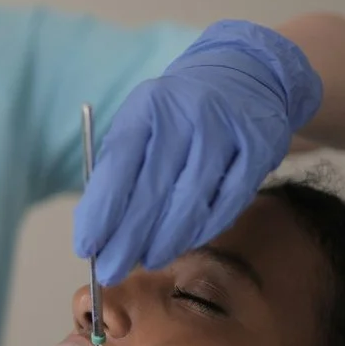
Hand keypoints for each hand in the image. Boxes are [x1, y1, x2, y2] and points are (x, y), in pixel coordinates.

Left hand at [74, 20, 322, 284]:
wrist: (245, 74)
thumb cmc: (177, 111)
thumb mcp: (142, 120)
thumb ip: (119, 168)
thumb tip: (96, 230)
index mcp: (148, 106)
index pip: (117, 165)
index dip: (101, 211)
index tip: (85, 246)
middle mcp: (186, 115)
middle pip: (152, 190)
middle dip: (127, 238)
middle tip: (109, 271)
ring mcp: (226, 132)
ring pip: (191, 201)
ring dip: (164, 240)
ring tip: (146, 260)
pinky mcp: (259, 149)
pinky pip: (228, 203)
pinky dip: (202, 230)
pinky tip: (183, 243)